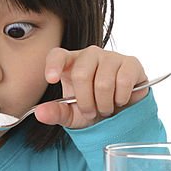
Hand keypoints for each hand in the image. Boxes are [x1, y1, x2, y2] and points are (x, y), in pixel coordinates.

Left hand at [34, 46, 148, 128]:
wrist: (121, 113)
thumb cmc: (93, 109)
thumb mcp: (71, 115)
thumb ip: (55, 113)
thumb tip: (40, 113)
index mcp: (70, 63)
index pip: (57, 55)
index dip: (53, 65)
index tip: (51, 79)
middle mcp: (90, 55)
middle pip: (81, 74)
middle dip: (86, 102)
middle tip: (91, 112)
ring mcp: (111, 56)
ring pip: (103, 82)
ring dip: (104, 104)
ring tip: (106, 108)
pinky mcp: (131, 63)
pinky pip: (123, 81)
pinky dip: (120, 98)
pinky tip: (120, 100)